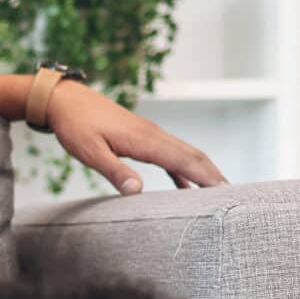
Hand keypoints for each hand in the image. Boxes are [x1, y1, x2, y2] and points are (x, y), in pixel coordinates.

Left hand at [47, 81, 226, 194]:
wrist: (65, 101)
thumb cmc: (75, 126)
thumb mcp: (89, 152)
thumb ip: (114, 171)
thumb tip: (137, 191)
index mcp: (145, 140)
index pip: (184, 160)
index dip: (206, 177)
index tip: (226, 192)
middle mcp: (154, 135)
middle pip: (193, 156)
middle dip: (214, 175)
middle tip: (234, 197)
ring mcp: (150, 135)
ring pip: (184, 153)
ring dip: (203, 172)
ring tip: (218, 193)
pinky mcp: (142, 137)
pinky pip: (169, 155)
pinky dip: (181, 170)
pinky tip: (185, 188)